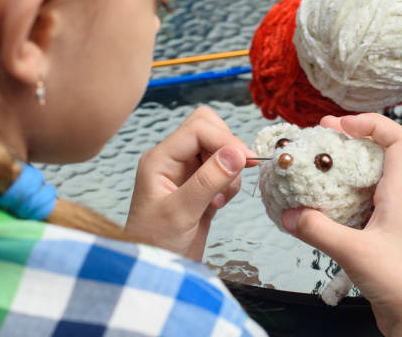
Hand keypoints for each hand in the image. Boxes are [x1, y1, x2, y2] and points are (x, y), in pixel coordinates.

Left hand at [125, 106, 257, 259]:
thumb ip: (209, 180)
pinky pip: (223, 169)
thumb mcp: (181, 212)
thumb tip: (237, 153)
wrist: (155, 272)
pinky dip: (229, 182)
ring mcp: (186, 172)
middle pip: (208, 129)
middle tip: (236, 174)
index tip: (247, 159)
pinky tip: (218, 204)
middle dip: (228, 149)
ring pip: (219, 149)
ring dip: (229, 169)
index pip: (198, 128)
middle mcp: (172, 160)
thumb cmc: (155, 245)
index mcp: (160, 159)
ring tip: (220, 198)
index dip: (225, 139)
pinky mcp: (200, 186)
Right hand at [282, 114, 401, 336]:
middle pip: (378, 152)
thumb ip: (320, 232)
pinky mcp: (377, 230)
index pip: (399, 140)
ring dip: (342, 166)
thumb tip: (290, 214)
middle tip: (320, 135)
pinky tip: (318, 203)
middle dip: (350, 138)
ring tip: (315, 164)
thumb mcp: (355, 253)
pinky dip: (338, 194)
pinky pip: (358, 201)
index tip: (341, 125)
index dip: (372, 124)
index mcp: (399, 193)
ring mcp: (387, 214)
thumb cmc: (401, 283)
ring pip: (366, 177)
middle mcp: (395, 198)